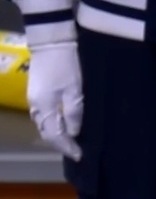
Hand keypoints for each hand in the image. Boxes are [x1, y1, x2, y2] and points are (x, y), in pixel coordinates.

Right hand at [27, 41, 82, 160]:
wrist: (51, 43)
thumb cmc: (66, 66)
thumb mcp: (75, 90)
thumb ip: (74, 112)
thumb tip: (74, 133)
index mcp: (45, 107)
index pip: (55, 135)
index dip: (67, 146)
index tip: (79, 155)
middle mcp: (36, 106)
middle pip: (46, 132)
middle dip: (60, 143)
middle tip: (75, 151)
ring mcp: (34, 99)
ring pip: (43, 124)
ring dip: (55, 135)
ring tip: (70, 142)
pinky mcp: (36, 92)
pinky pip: (43, 116)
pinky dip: (52, 124)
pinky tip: (62, 125)